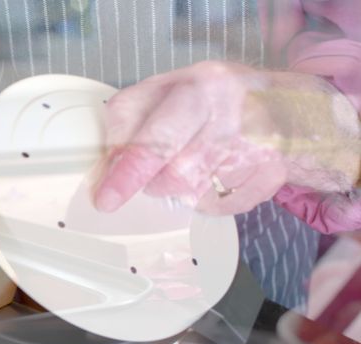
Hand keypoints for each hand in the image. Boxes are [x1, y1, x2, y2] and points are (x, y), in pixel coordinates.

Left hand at [95, 61, 360, 229]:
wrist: (286, 107)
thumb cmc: (213, 99)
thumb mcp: (168, 87)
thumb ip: (131, 115)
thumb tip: (109, 158)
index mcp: (202, 88)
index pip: (158, 136)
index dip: (127, 171)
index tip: (105, 197)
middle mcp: (233, 118)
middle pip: (178, 173)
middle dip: (147, 183)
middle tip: (123, 192)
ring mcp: (257, 150)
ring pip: (193, 193)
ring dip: (174, 187)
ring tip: (183, 162)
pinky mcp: (270, 178)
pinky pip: (219, 206)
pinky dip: (203, 199)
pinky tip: (210, 177)